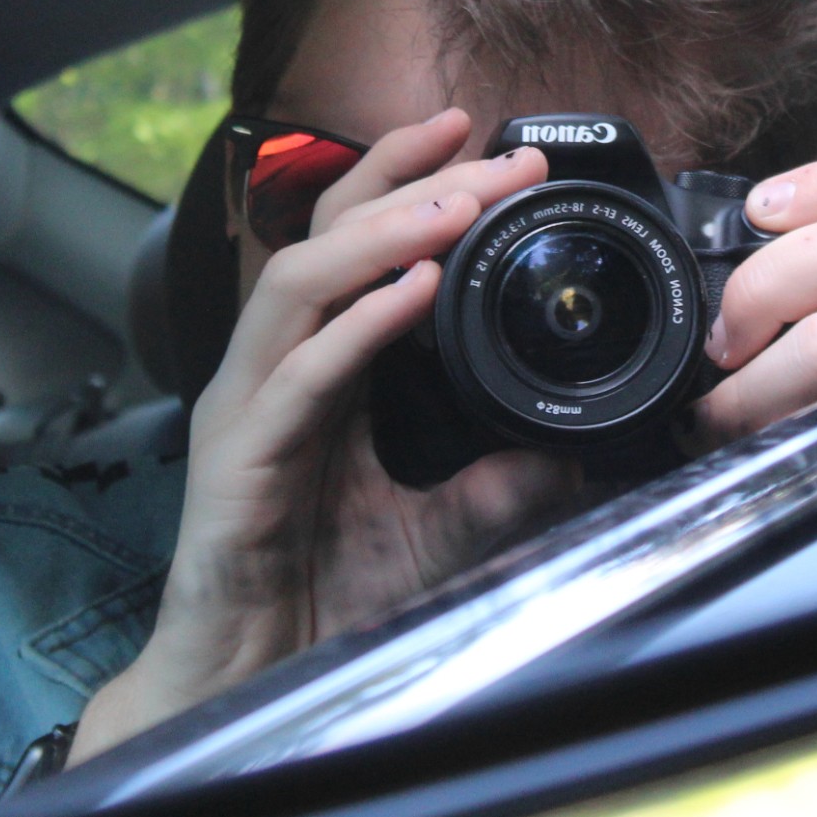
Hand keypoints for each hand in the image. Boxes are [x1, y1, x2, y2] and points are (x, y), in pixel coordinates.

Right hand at [73, 110, 579, 761]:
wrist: (250, 678)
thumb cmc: (322, 592)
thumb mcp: (439, 522)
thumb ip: (501, 478)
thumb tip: (577, 443)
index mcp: (315, 362)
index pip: (354, 237)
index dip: (409, 175)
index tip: (484, 138)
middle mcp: (274, 366)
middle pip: (327, 233)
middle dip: (413, 181)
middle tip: (497, 155)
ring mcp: (249, 406)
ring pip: (302, 281)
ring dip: (387, 232)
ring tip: (461, 206)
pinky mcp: (239, 460)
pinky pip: (300, 375)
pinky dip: (362, 325)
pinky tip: (416, 293)